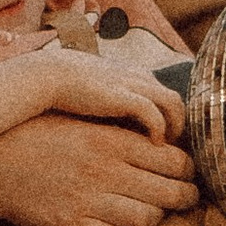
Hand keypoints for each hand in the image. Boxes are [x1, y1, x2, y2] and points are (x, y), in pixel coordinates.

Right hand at [0, 109, 196, 225]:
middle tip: (183, 197)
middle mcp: (106, 170)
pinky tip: (109, 223)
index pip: (175, 159)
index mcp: (111, 139)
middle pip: (172, 192)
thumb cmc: (34, 135)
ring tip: (145, 210)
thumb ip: (119, 131)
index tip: (183, 172)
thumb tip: (160, 139)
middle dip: (183, 196)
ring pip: (149, 219)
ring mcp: (89, 200)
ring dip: (151, 216)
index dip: (186, 169)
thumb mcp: (80, 122)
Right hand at [49, 54, 182, 137]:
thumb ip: (114, 104)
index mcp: (133, 75)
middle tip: (175, 151)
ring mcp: (132, 84)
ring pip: (173, 103)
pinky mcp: (122, 95)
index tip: (168, 143)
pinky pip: (153, 111)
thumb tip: (122, 129)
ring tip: (168, 149)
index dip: (171, 120)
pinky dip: (158, 127)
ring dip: (175, 126)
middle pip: (176, 100)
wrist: (45, 75)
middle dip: (179, 125)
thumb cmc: (66, 89)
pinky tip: (154, 144)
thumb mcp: (99, 93)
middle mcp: (138, 77)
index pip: (166, 97)